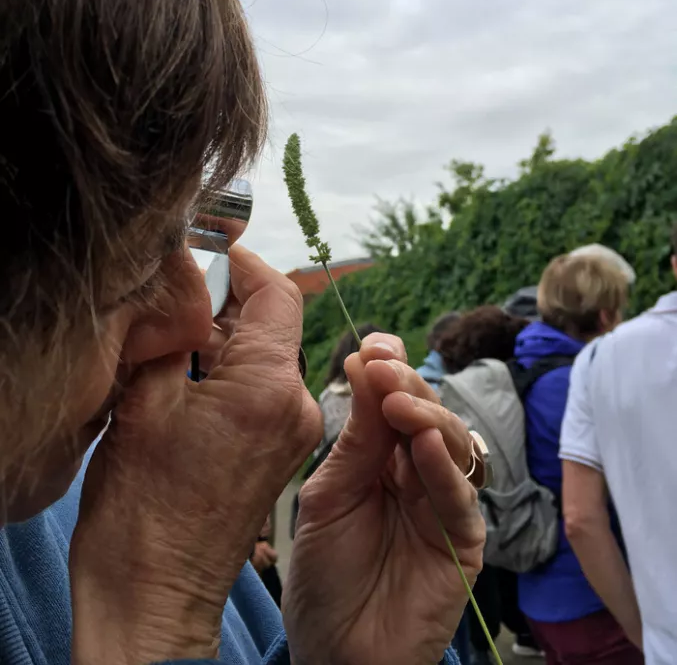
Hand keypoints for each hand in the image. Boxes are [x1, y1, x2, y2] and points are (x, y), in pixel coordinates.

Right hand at [70, 246, 321, 664]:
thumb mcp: (144, 402)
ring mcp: (291, 432)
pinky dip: (232, 371)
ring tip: (173, 339)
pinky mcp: (279, 451)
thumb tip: (181, 277)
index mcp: (269, 387)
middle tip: (175, 296)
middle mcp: (294, 406)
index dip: (242, 264)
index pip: (279, 294)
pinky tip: (188, 376)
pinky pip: (264, 389)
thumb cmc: (143, 511)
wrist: (156, 593)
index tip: (208, 251)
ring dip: (226, 338)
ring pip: (268, 356)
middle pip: (275, 323)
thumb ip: (171, 329)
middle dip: (227, 302)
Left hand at [283, 333, 484, 664]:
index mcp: (382, 458)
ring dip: (428, 417)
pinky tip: (428, 443)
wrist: (335, 653)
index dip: (389, 370)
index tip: (371, 346)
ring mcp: (443, 505)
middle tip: (381, 366)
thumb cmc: (325, 575)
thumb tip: (362, 364)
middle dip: (406, 385)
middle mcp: (418, 474)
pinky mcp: (464, 542)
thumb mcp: (330, 494)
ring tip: (399, 399)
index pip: (395, 401)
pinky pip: (460, 497)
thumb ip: (356, 438)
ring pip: (453, 445)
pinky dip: (445, 467)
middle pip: (427, 415)